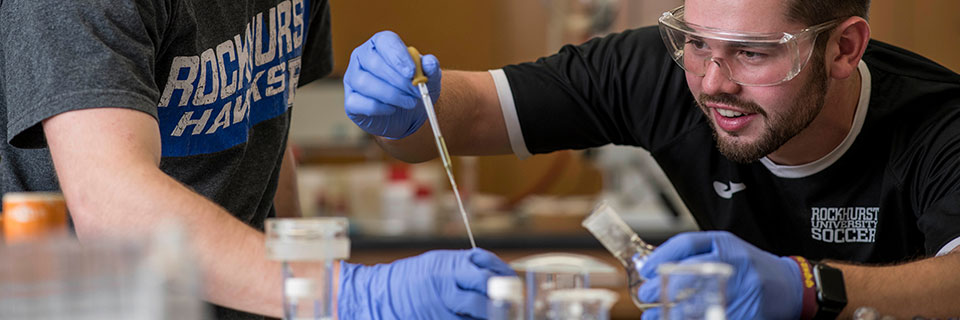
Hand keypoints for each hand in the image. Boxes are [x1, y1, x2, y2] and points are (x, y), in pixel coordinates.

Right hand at [338, 248, 514, 318]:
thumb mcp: (438, 261)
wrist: (377, 295)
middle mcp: (445, 287)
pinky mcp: (436, 319)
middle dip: (502, 302)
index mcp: (448, 266)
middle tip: (513, 305)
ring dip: (490, 315)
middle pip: (484, 296)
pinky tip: (476, 317)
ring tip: (500, 314)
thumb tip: (496, 275)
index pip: (486, 271)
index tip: (513, 284)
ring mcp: (441, 308)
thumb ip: (465, 266)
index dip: (504, 278)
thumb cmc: (410, 277)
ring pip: (476, 314)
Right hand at [343, 30, 441, 138]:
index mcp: (380, 44)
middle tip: (416, 92)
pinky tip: (392, 109)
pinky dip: (379, 108)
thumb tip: (429, 62)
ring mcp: (353, 78)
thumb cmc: (414, 88)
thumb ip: (431, 68)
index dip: (398, 56)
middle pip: (374, 63)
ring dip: (391, 95)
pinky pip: (359, 102)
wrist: (407, 114)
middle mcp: (362, 57)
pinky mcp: (350, 100)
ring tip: (409, 102)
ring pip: (365, 83)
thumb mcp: (428, 78)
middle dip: (398, 80)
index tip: (412, 73)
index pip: (385, 42)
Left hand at [636, 231, 801, 319]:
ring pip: (697, 302)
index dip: (660, 257)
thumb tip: (657, 265)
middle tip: (646, 294)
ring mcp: (741, 290)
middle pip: (687, 273)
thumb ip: (696, 253)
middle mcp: (733, 263)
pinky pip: (712, 318)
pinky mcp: (747, 313)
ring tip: (654, 314)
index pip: (686, 244)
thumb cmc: (751, 266)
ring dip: (670, 310)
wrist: (791, 287)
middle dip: (661, 286)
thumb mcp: (726, 249)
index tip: (646, 270)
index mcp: (725, 244)